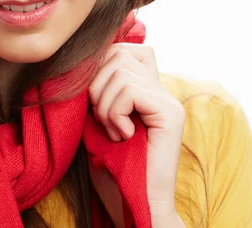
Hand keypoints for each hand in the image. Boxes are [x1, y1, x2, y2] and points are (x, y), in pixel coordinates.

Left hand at [88, 42, 185, 221]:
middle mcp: (160, 89)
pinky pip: (130, 91)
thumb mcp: (96, 119)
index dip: (101, 64)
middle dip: (96, 84)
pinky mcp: (170, 113)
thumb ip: (96, 89)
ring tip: (113, 131)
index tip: (94, 98)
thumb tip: (81, 60)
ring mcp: (168, 100)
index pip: (123, 49)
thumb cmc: (112, 167)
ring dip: (104, 104)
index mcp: (144, 88)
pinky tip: (123, 135)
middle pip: (118, 53)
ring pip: (120, 71)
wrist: (134, 202)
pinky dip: (115, 113)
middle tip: (101, 119)